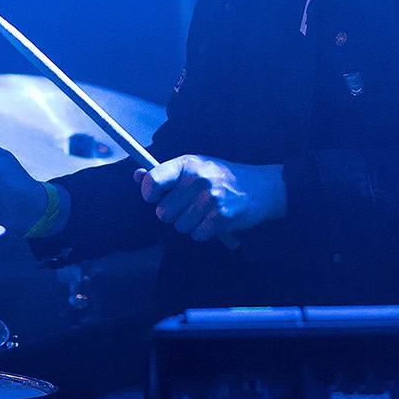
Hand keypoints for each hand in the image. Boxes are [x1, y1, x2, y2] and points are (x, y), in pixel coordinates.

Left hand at [136, 156, 285, 242]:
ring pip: (180, 226)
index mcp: (188, 163)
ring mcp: (210, 198)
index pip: (154, 180)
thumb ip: (164, 173)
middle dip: (173, 213)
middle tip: (189, 205)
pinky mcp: (221, 217)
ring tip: (205, 211)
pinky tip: (214, 220)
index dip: (148, 192)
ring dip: (190, 224)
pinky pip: (197, 235)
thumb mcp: (194, 167)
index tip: (153, 197)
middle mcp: (197, 179)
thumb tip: (137, 176)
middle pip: (163, 212)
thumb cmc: (222, 177)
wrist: (262, 188)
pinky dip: (203, 232)